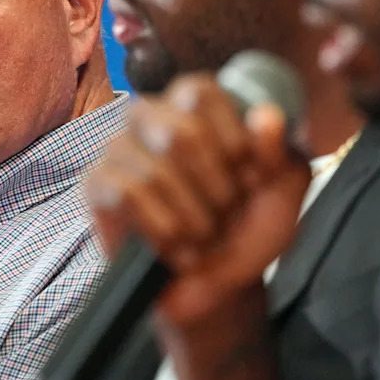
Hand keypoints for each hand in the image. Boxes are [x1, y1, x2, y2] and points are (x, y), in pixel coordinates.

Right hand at [86, 73, 310, 326]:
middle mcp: (150, 114)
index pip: (202, 93)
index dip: (233, 141)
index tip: (252, 178)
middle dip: (217, 188)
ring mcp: (119, 149)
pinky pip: (127, 196)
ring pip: (156, 172)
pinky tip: (177, 245)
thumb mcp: (282, 191)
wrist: (218, 286)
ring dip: (195, 218)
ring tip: (204, 234)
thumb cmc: (248, 225)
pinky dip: (163, 230)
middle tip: (226, 212)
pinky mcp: (97, 185)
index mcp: (194, 102)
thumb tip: (266, 116)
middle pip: (182, 133)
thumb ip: (280, 153)